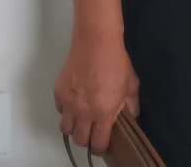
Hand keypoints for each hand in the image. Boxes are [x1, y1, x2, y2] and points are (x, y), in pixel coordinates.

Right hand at [54, 31, 138, 153]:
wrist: (96, 42)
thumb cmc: (116, 62)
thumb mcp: (131, 85)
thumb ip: (131, 106)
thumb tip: (132, 118)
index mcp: (103, 112)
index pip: (98, 143)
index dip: (101, 148)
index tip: (103, 145)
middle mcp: (83, 112)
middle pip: (79, 140)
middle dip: (87, 140)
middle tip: (93, 133)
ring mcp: (69, 103)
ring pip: (65, 129)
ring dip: (74, 128)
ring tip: (82, 120)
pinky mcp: (59, 92)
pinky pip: (60, 110)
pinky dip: (66, 111)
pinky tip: (75, 103)